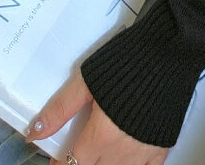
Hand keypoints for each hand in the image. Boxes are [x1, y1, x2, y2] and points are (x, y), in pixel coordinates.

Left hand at [24, 69, 170, 164]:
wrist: (169, 50)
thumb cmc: (129, 60)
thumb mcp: (87, 79)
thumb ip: (61, 108)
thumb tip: (34, 132)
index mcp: (100, 135)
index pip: (72, 164)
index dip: (61, 164)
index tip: (58, 159)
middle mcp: (121, 151)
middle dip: (83, 164)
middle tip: (81, 152)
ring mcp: (144, 152)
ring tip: (101, 153)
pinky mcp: (162, 146)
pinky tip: (126, 160)